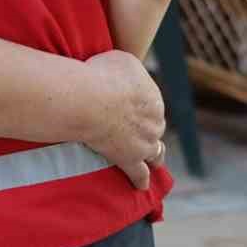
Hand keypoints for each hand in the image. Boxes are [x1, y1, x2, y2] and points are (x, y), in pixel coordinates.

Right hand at [79, 51, 166, 190]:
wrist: (90, 99)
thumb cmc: (101, 74)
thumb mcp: (124, 60)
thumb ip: (133, 71)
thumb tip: (131, 75)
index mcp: (154, 98)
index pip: (151, 105)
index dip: (140, 107)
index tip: (128, 107)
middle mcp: (155, 122)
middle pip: (155, 128)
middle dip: (148, 129)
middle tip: (136, 131)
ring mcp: (144, 143)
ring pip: (156, 153)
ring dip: (155, 156)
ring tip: (154, 161)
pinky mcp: (130, 160)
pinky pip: (139, 174)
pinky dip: (141, 180)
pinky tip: (141, 185)